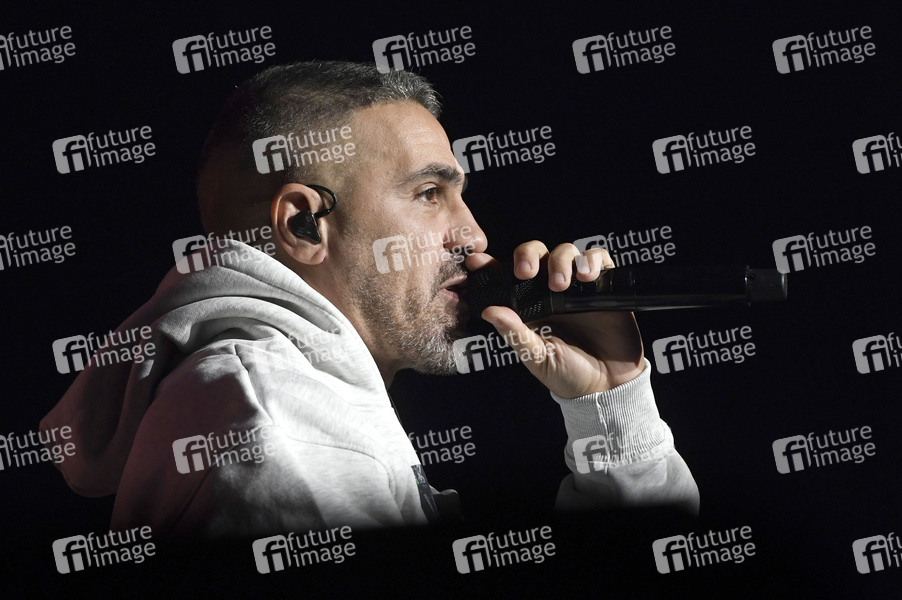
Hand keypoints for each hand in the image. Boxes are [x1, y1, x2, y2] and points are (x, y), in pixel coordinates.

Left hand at [465, 241, 643, 398]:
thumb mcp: (536, 356)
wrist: (607, 386)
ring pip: (565, 251)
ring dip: (560, 260)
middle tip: (526, 272)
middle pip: (536, 253)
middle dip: (528, 255)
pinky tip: (588, 277)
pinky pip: (599, 259)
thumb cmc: (567, 373)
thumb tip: (488, 311)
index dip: (490, 264)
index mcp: (527, 305)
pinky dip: (593, 260)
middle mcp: (550, 290)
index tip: (476, 260)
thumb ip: (515, 333)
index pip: (506, 276)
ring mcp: (577, 286)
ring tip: (560, 285)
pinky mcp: (603, 286)